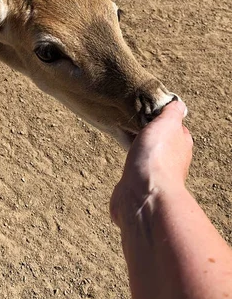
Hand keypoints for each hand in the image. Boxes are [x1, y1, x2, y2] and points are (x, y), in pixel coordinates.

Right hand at [110, 100, 191, 227]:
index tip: (148, 109)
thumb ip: (172, 112)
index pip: (175, 127)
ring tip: (123, 136)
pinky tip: (119, 159)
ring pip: (145, 156)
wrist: (142, 194)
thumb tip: (178, 104)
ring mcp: (153, 175)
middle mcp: (170, 161)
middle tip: (132, 121)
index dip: (163, 117)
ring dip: (136, 149)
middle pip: (160, 142)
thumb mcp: (167, 124)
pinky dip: (127, 165)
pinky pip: (132, 171)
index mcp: (180, 145)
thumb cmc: (156, 157)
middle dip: (148, 133)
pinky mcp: (136, 186)